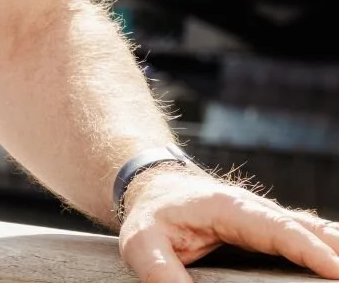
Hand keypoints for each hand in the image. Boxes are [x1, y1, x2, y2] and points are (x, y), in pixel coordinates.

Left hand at [117, 164, 338, 280]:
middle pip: (308, 227)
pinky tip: (336, 267)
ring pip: (313, 232)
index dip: (308, 249)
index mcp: (227, 208)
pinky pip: (305, 241)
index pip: (276, 228)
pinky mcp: (271, 237)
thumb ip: (161, 271)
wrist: (153, 190)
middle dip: (336, 249)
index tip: (336, 269)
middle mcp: (255, 212)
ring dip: (336, 250)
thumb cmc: (151, 215)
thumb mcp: (141, 242)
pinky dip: (327, 253)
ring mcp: (267, 223)